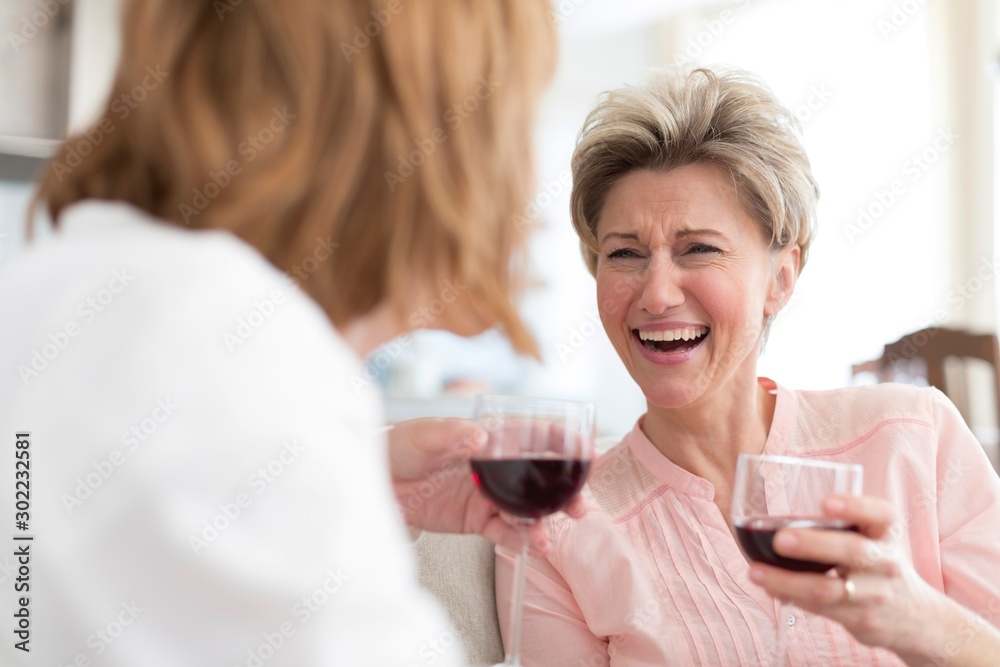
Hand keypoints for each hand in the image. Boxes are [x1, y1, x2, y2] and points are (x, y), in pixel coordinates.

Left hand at [387, 418, 584, 552]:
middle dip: (563, 494)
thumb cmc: (401, 446)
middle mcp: (497, 467)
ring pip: (526, 510)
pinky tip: (527, 548)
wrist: (376, 481)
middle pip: (540, 479)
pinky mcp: (476, 520)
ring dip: (541, 524)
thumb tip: (479, 437)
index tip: (588, 453)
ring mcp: (489, 495)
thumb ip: (451, 435)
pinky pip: (503, 532)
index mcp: (491, 438)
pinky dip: (517, 540)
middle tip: (578, 508)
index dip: (563, 444)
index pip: (534, 437)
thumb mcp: (423, 435)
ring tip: (545, 540)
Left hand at [747, 494, 985, 662]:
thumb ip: (841, 525)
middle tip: (780, 540)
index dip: (853, 506)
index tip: (825, 503)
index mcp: (887, 532)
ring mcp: (876, 594)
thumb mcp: (875, 538)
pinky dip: (792, 597)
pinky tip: (770, 588)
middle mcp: (886, 561)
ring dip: (787, 581)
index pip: (879, 513)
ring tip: (756, 572)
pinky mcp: (862, 619)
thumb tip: (777, 518)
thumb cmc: (879, 565)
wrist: (918, 618)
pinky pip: (821, 609)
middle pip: (851, 551)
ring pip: (828, 589)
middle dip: (813, 545)